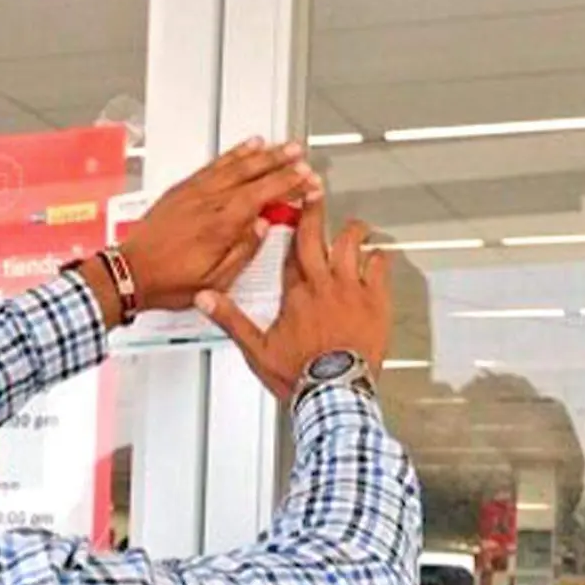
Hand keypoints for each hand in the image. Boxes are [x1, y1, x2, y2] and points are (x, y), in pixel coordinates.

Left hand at [119, 138, 320, 311]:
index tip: (305, 178)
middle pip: (251, 174)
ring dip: (260, 153)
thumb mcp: (214, 281)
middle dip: (279, 162)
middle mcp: (208, 203)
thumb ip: (242, 252)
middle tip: (299, 156)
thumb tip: (260, 228)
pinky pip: (212, 165)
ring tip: (279, 146)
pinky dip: (231, 154)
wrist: (129, 273)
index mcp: (220, 226)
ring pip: (233, 164)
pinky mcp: (181, 190)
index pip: (262, 195)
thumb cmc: (167, 282)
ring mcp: (193, 193)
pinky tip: (243, 149)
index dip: (287, 184)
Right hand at [195, 202, 390, 400]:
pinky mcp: (374, 301)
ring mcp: (349, 290)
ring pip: (350, 244)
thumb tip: (206, 299)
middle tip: (315, 193)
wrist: (333, 391)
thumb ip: (231, 319)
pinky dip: (377, 258)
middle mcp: (321, 284)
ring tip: (354, 225)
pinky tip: (378, 256)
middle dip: (314, 211)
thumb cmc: (299, 374)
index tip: (290, 214)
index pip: (288, 253)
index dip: (289, 230)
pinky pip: (378, 268)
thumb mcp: (256, 348)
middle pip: (315, 237)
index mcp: (293, 294)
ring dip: (352, 230)